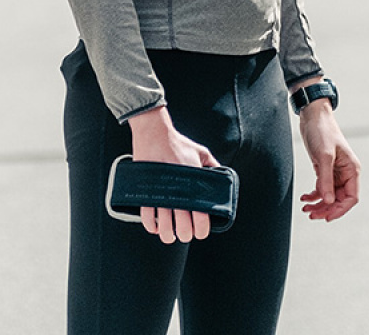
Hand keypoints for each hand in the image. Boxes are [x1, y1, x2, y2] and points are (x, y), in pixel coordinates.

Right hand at [128, 106, 219, 243]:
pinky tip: (156, 227)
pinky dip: (151, 227)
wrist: (154, 133)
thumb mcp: (201, 152)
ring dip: (168, 236)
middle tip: (185, 232)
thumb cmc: (179, 143)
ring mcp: (160, 194)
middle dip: (185, 234)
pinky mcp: (145, 192)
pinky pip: (147, 219)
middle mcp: (177, 192)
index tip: (201, 231)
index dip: (202, 231)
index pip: (202, 219)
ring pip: (164, 228)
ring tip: (170, 235)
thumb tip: (223, 178)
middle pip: (183, 229)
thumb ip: (213, 166)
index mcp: (194, 185)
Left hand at [298, 100, 360, 221]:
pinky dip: (314, 195)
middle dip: (326, 209)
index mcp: (352, 170)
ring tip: (306, 209)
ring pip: (329, 196)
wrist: (312, 115)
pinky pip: (322, 188)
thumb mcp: (324, 156)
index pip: (351, 198)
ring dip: (319, 204)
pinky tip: (305, 198)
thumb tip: (328, 201)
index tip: (326, 217)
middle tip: (311, 214)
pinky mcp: (324, 169)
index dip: (340, 210)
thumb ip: (326, 179)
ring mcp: (335, 172)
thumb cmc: (322, 131)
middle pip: (339, 200)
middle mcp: (345, 173)